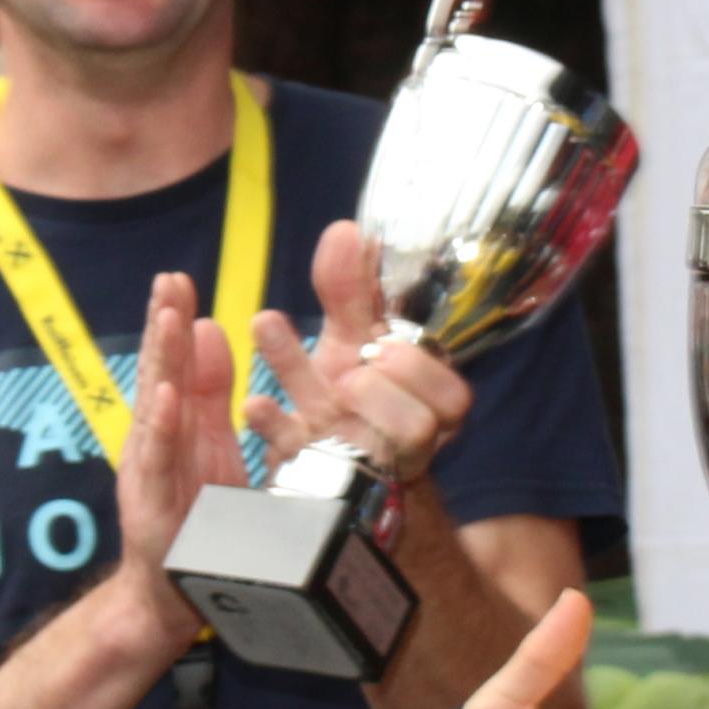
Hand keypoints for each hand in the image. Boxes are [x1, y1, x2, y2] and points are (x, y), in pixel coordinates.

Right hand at [109, 271, 247, 585]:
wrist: (170, 595)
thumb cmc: (194, 517)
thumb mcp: (210, 443)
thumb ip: (208, 390)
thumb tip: (207, 326)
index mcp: (174, 422)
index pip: (172, 362)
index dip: (173, 319)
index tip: (178, 278)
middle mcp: (155, 439)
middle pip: (158, 374)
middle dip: (162, 326)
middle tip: (170, 281)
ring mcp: (151, 470)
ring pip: (156, 408)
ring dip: (161, 362)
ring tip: (169, 319)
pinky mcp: (154, 504)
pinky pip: (160, 460)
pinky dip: (162, 426)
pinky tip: (167, 397)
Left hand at [250, 219, 471, 484]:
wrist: (323, 456)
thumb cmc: (354, 389)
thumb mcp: (353, 337)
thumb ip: (352, 289)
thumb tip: (346, 229)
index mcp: (429, 406)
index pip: (452, 397)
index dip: (416, 371)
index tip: (380, 346)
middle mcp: (401, 442)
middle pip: (418, 427)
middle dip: (379, 390)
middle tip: (349, 375)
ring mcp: (359, 463)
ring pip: (362, 446)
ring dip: (332, 402)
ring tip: (318, 384)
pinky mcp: (314, 479)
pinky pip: (299, 460)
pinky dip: (277, 426)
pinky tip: (255, 404)